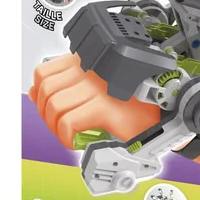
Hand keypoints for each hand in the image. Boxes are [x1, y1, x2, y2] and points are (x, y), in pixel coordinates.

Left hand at [29, 53, 160, 148]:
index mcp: (92, 61)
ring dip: (55, 125)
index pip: (45, 71)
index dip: (40, 92)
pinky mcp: (106, 107)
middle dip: (45, 112)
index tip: (49, 106)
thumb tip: (36, 92)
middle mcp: (95, 70)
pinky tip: (76, 139)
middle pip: (46, 89)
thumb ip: (67, 86)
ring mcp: (100, 88)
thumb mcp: (99, 89)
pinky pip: (69, 122)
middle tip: (59, 124)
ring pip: (55, 105)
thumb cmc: (136, 103)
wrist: (163, 117)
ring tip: (68, 132)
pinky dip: (66, 136)